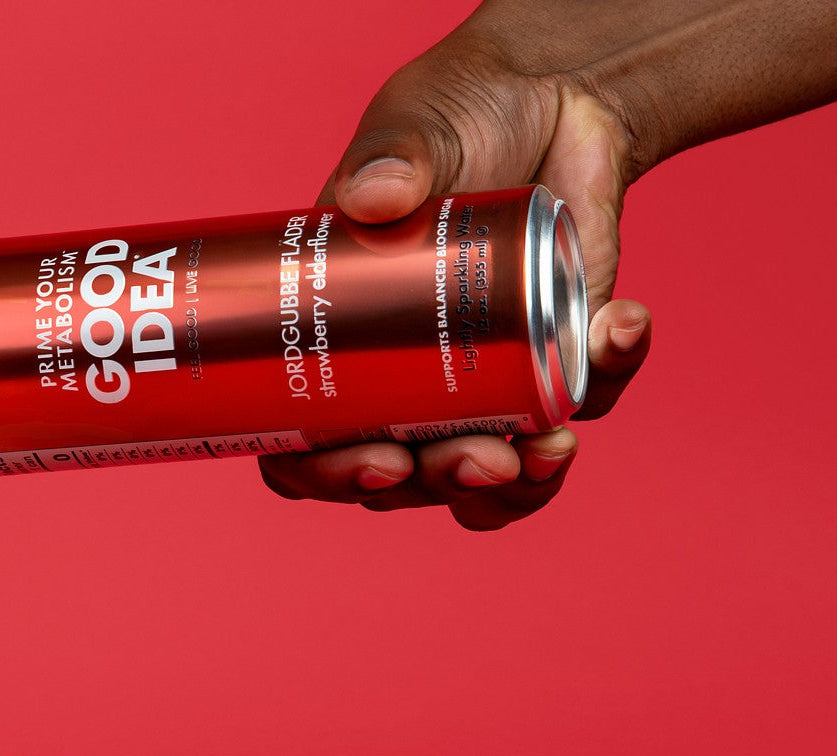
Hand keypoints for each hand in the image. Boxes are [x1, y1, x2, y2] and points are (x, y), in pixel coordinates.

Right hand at [260, 31, 652, 530]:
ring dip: (520, 487)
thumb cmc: (452, 118)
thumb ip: (389, 156)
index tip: (379, 463)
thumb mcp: (408, 129)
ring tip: (552, 449)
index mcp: (338, 350)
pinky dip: (608, 374)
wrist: (550, 97)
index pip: (307, 448)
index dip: (331, 477)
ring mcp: (482, 385)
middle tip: (480, 458)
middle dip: (442, 486)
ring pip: (489, 481)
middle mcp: (402, 385)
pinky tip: (621, 324)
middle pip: (403, 482)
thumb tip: (375, 196)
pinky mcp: (556, 361)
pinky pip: (583, 400)